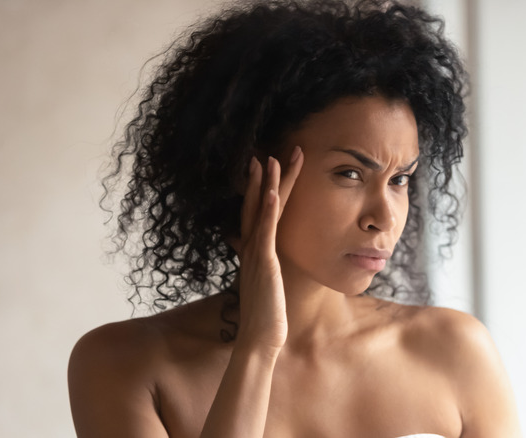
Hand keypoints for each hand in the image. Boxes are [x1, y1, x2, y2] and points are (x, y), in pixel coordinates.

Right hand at [235, 147, 302, 352]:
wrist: (259, 339)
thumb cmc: (266, 316)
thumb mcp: (265, 285)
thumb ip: (263, 268)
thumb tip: (265, 260)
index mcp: (254, 251)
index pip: (257, 213)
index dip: (262, 189)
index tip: (267, 167)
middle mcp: (251, 248)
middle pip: (257, 205)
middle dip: (264, 178)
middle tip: (269, 151)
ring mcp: (257, 254)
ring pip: (261, 212)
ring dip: (267, 184)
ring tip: (271, 158)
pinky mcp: (264, 263)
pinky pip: (266, 232)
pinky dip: (269, 210)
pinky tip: (273, 191)